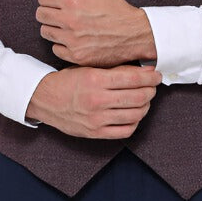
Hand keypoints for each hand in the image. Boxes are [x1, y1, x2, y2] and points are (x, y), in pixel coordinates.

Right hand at [25, 64, 161, 138]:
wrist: (45, 99)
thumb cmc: (68, 81)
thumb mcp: (89, 68)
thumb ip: (115, 70)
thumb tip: (143, 71)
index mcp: (96, 80)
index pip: (133, 78)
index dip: (150, 77)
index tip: (156, 75)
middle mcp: (97, 100)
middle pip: (138, 96)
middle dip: (151, 90)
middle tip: (153, 86)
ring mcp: (97, 119)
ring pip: (135, 114)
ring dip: (146, 106)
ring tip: (145, 99)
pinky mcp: (95, 133)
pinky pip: (125, 131)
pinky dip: (135, 122)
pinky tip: (134, 114)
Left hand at [36, 0, 156, 66]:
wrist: (134, 34)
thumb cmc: (115, 8)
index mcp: (73, 1)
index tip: (57, 0)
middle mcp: (70, 21)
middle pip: (40, 14)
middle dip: (49, 10)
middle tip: (63, 12)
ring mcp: (72, 40)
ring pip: (45, 32)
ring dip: (54, 27)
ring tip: (69, 25)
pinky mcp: (76, 56)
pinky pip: (55, 49)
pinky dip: (62, 44)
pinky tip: (74, 39)